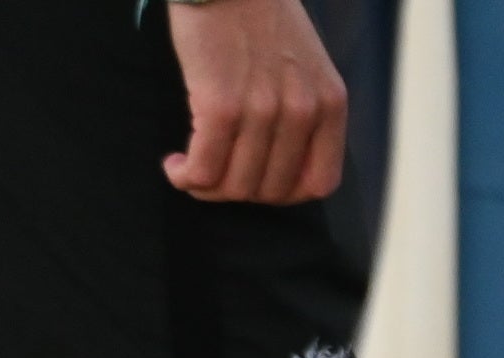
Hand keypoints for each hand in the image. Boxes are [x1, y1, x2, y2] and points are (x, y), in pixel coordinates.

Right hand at [161, 0, 347, 207]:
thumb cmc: (258, 18)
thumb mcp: (304, 66)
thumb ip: (302, 112)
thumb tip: (273, 165)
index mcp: (329, 102)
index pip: (319, 183)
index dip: (282, 194)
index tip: (255, 180)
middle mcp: (302, 110)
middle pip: (268, 192)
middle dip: (235, 191)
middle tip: (213, 173)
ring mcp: (263, 110)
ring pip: (232, 188)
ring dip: (203, 187)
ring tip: (190, 168)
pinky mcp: (221, 107)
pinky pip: (202, 171)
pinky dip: (183, 176)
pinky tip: (174, 163)